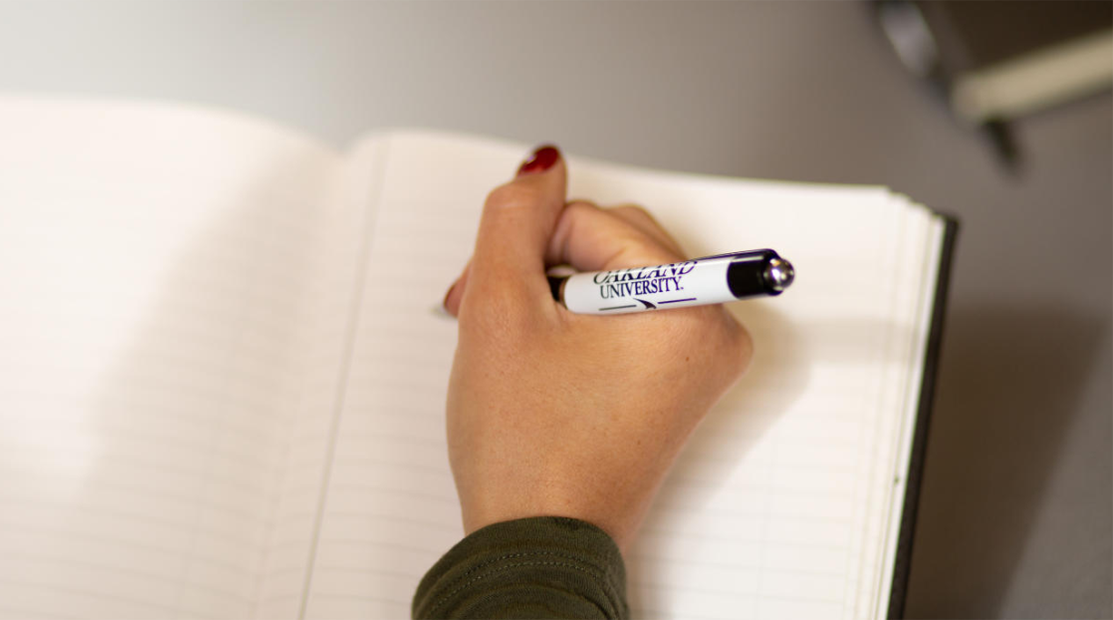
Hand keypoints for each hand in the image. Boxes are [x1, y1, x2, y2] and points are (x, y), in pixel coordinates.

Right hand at [442, 145, 751, 549]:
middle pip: (610, 241)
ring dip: (550, 296)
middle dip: (539, 269)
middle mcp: (712, 328)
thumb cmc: (527, 453)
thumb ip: (513, 219)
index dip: (523, 251)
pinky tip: (541, 362)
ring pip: (611, 276)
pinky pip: (625, 316)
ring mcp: (698, 359)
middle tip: (491, 321)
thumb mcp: (499, 312)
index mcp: (688, 307)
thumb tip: (539, 169)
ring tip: (515, 350)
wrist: (536, 544)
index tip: (487, 299)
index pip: (590, 220)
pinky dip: (574, 325)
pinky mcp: (678, 381)